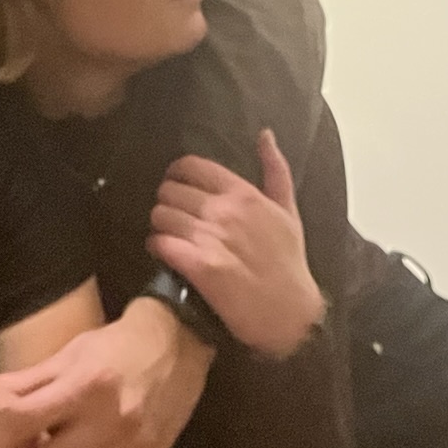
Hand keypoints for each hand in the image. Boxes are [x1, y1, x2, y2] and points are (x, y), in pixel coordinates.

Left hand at [149, 130, 324, 357]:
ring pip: (160, 216)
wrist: (291, 313)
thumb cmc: (289, 261)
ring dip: (159, 225)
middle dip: (166, 202)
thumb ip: (275, 169)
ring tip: (168, 234)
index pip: (190, 166)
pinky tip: (163, 252)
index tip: (176, 186)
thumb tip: (265, 134)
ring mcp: (210, 238)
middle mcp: (224, 211)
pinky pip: (161, 243)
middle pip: (168, 191)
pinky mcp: (199, 267)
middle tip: (173, 215)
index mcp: (243, 193)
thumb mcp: (288, 210)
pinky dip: (156, 246)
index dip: (176, 174)